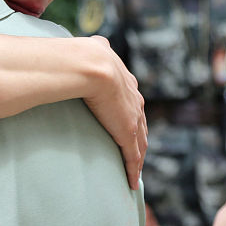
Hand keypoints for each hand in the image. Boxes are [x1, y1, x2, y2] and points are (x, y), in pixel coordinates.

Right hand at [82, 37, 146, 188]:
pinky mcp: (127, 133)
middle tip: (136, 152)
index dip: (132, 115)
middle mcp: (135, 99)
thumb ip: (91, 50)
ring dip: (139, 158)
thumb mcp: (92, 49)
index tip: (129, 125)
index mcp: (126, 81)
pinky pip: (132, 157)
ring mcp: (133, 117)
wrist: (92, 66)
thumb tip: (86, 43)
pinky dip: (133, 170)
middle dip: (139, 138)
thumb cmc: (84, 56)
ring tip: (135, 171)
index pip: (133, 103)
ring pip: (140, 143)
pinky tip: (131, 182)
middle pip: (141, 124)